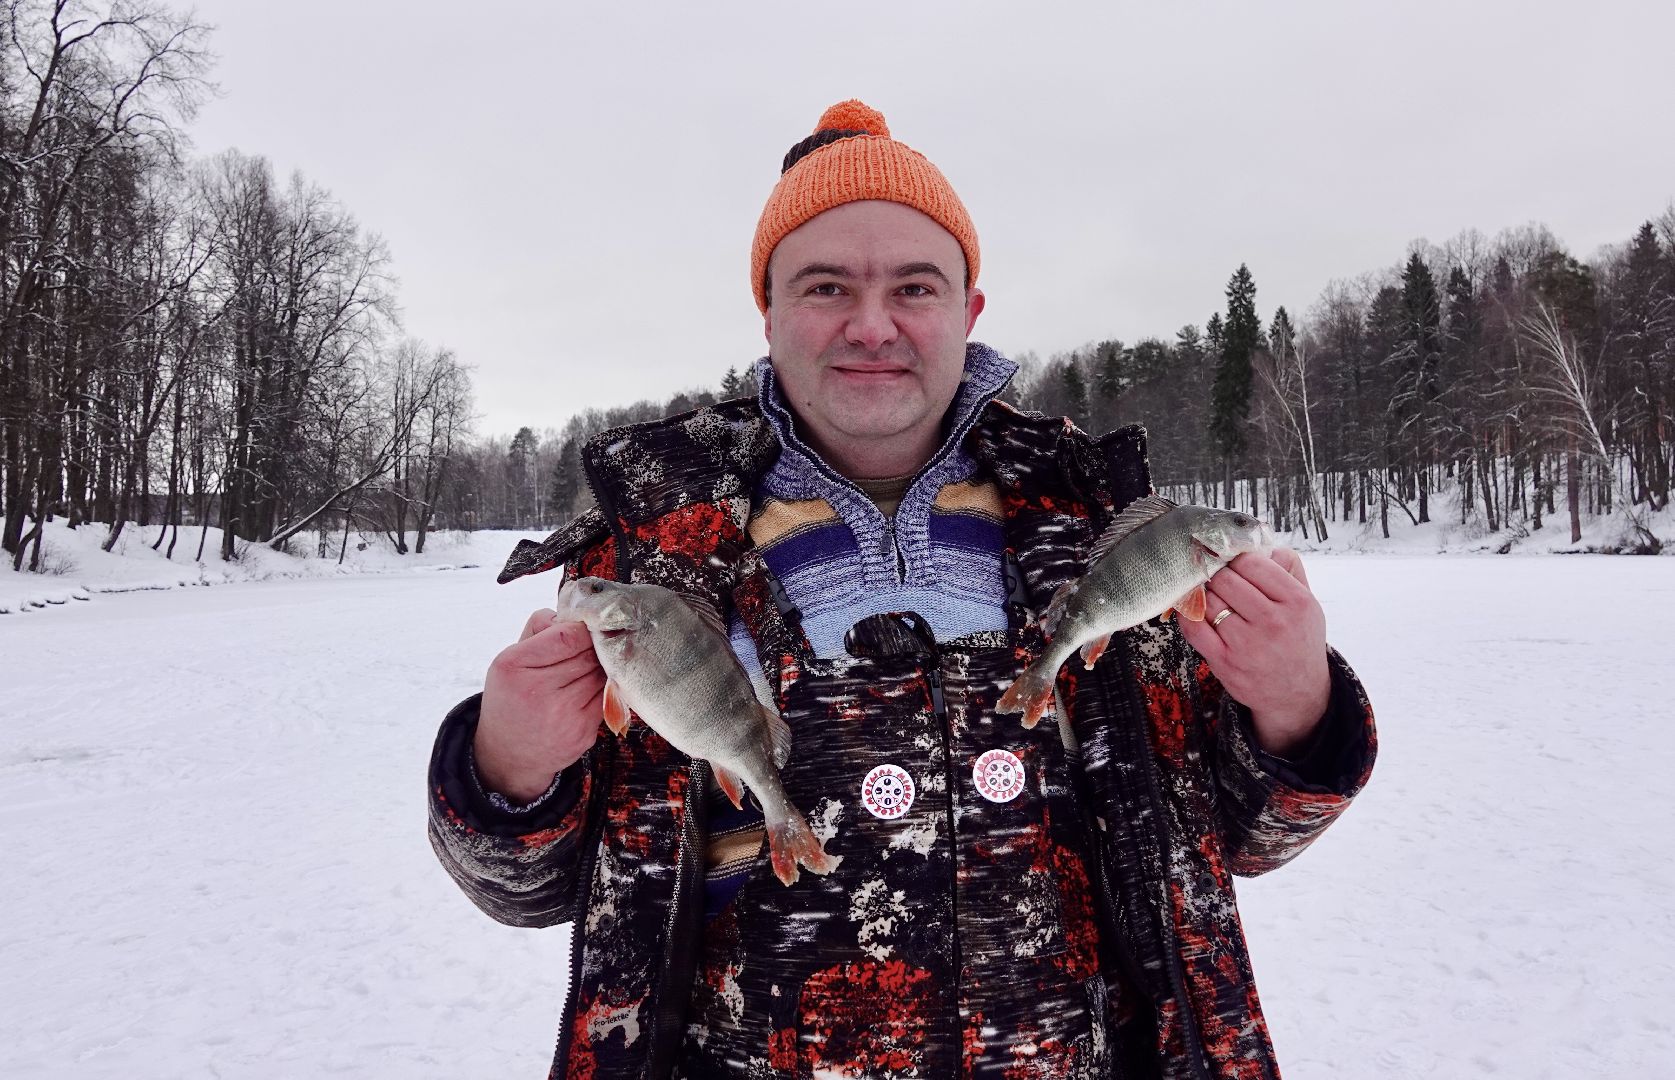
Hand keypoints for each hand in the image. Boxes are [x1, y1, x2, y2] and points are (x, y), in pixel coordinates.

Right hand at [474, 608, 605, 802]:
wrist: (508, 756)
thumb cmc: (512, 699)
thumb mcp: (509, 660)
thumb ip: (538, 631)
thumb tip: (570, 613)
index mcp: (514, 667)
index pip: (567, 636)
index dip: (582, 628)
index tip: (584, 627)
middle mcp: (538, 692)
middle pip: (588, 654)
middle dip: (594, 646)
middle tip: (594, 644)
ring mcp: (563, 716)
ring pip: (601, 674)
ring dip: (600, 667)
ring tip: (590, 666)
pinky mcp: (583, 733)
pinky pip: (605, 697)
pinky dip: (601, 689)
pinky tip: (588, 689)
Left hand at [1176, 548, 1330, 757]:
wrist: (1297, 695)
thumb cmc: (1298, 641)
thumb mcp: (1307, 604)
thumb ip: (1288, 570)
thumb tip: (1259, 544)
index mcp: (1296, 601)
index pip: (1252, 562)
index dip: (1234, 558)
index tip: (1228, 559)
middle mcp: (1273, 621)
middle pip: (1226, 578)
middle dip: (1216, 574)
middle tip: (1212, 574)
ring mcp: (1247, 643)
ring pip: (1208, 600)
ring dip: (1203, 594)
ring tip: (1208, 594)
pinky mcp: (1225, 662)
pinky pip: (1193, 628)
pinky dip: (1187, 614)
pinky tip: (1192, 608)